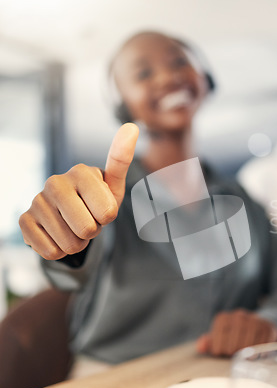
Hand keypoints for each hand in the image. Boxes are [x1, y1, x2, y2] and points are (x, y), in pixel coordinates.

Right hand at [19, 123, 138, 259]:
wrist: (71, 216)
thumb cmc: (97, 200)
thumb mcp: (114, 185)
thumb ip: (121, 159)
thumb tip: (132, 126)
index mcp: (82, 172)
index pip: (107, 213)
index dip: (108, 218)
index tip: (103, 208)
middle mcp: (56, 182)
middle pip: (88, 229)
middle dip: (93, 232)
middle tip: (88, 220)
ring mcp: (38, 200)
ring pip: (70, 243)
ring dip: (77, 243)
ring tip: (74, 227)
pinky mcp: (24, 220)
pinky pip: (50, 251)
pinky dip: (60, 251)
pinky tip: (57, 235)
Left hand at [196, 309, 276, 356]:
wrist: (256, 323)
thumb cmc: (233, 335)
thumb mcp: (219, 337)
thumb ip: (208, 342)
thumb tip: (201, 347)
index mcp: (223, 318)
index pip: (218, 338)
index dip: (219, 349)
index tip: (221, 353)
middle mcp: (238, 316)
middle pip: (233, 343)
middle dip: (233, 352)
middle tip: (234, 357)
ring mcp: (254, 320)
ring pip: (248, 344)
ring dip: (246, 354)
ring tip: (245, 358)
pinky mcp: (267, 326)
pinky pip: (263, 343)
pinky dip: (259, 351)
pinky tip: (257, 354)